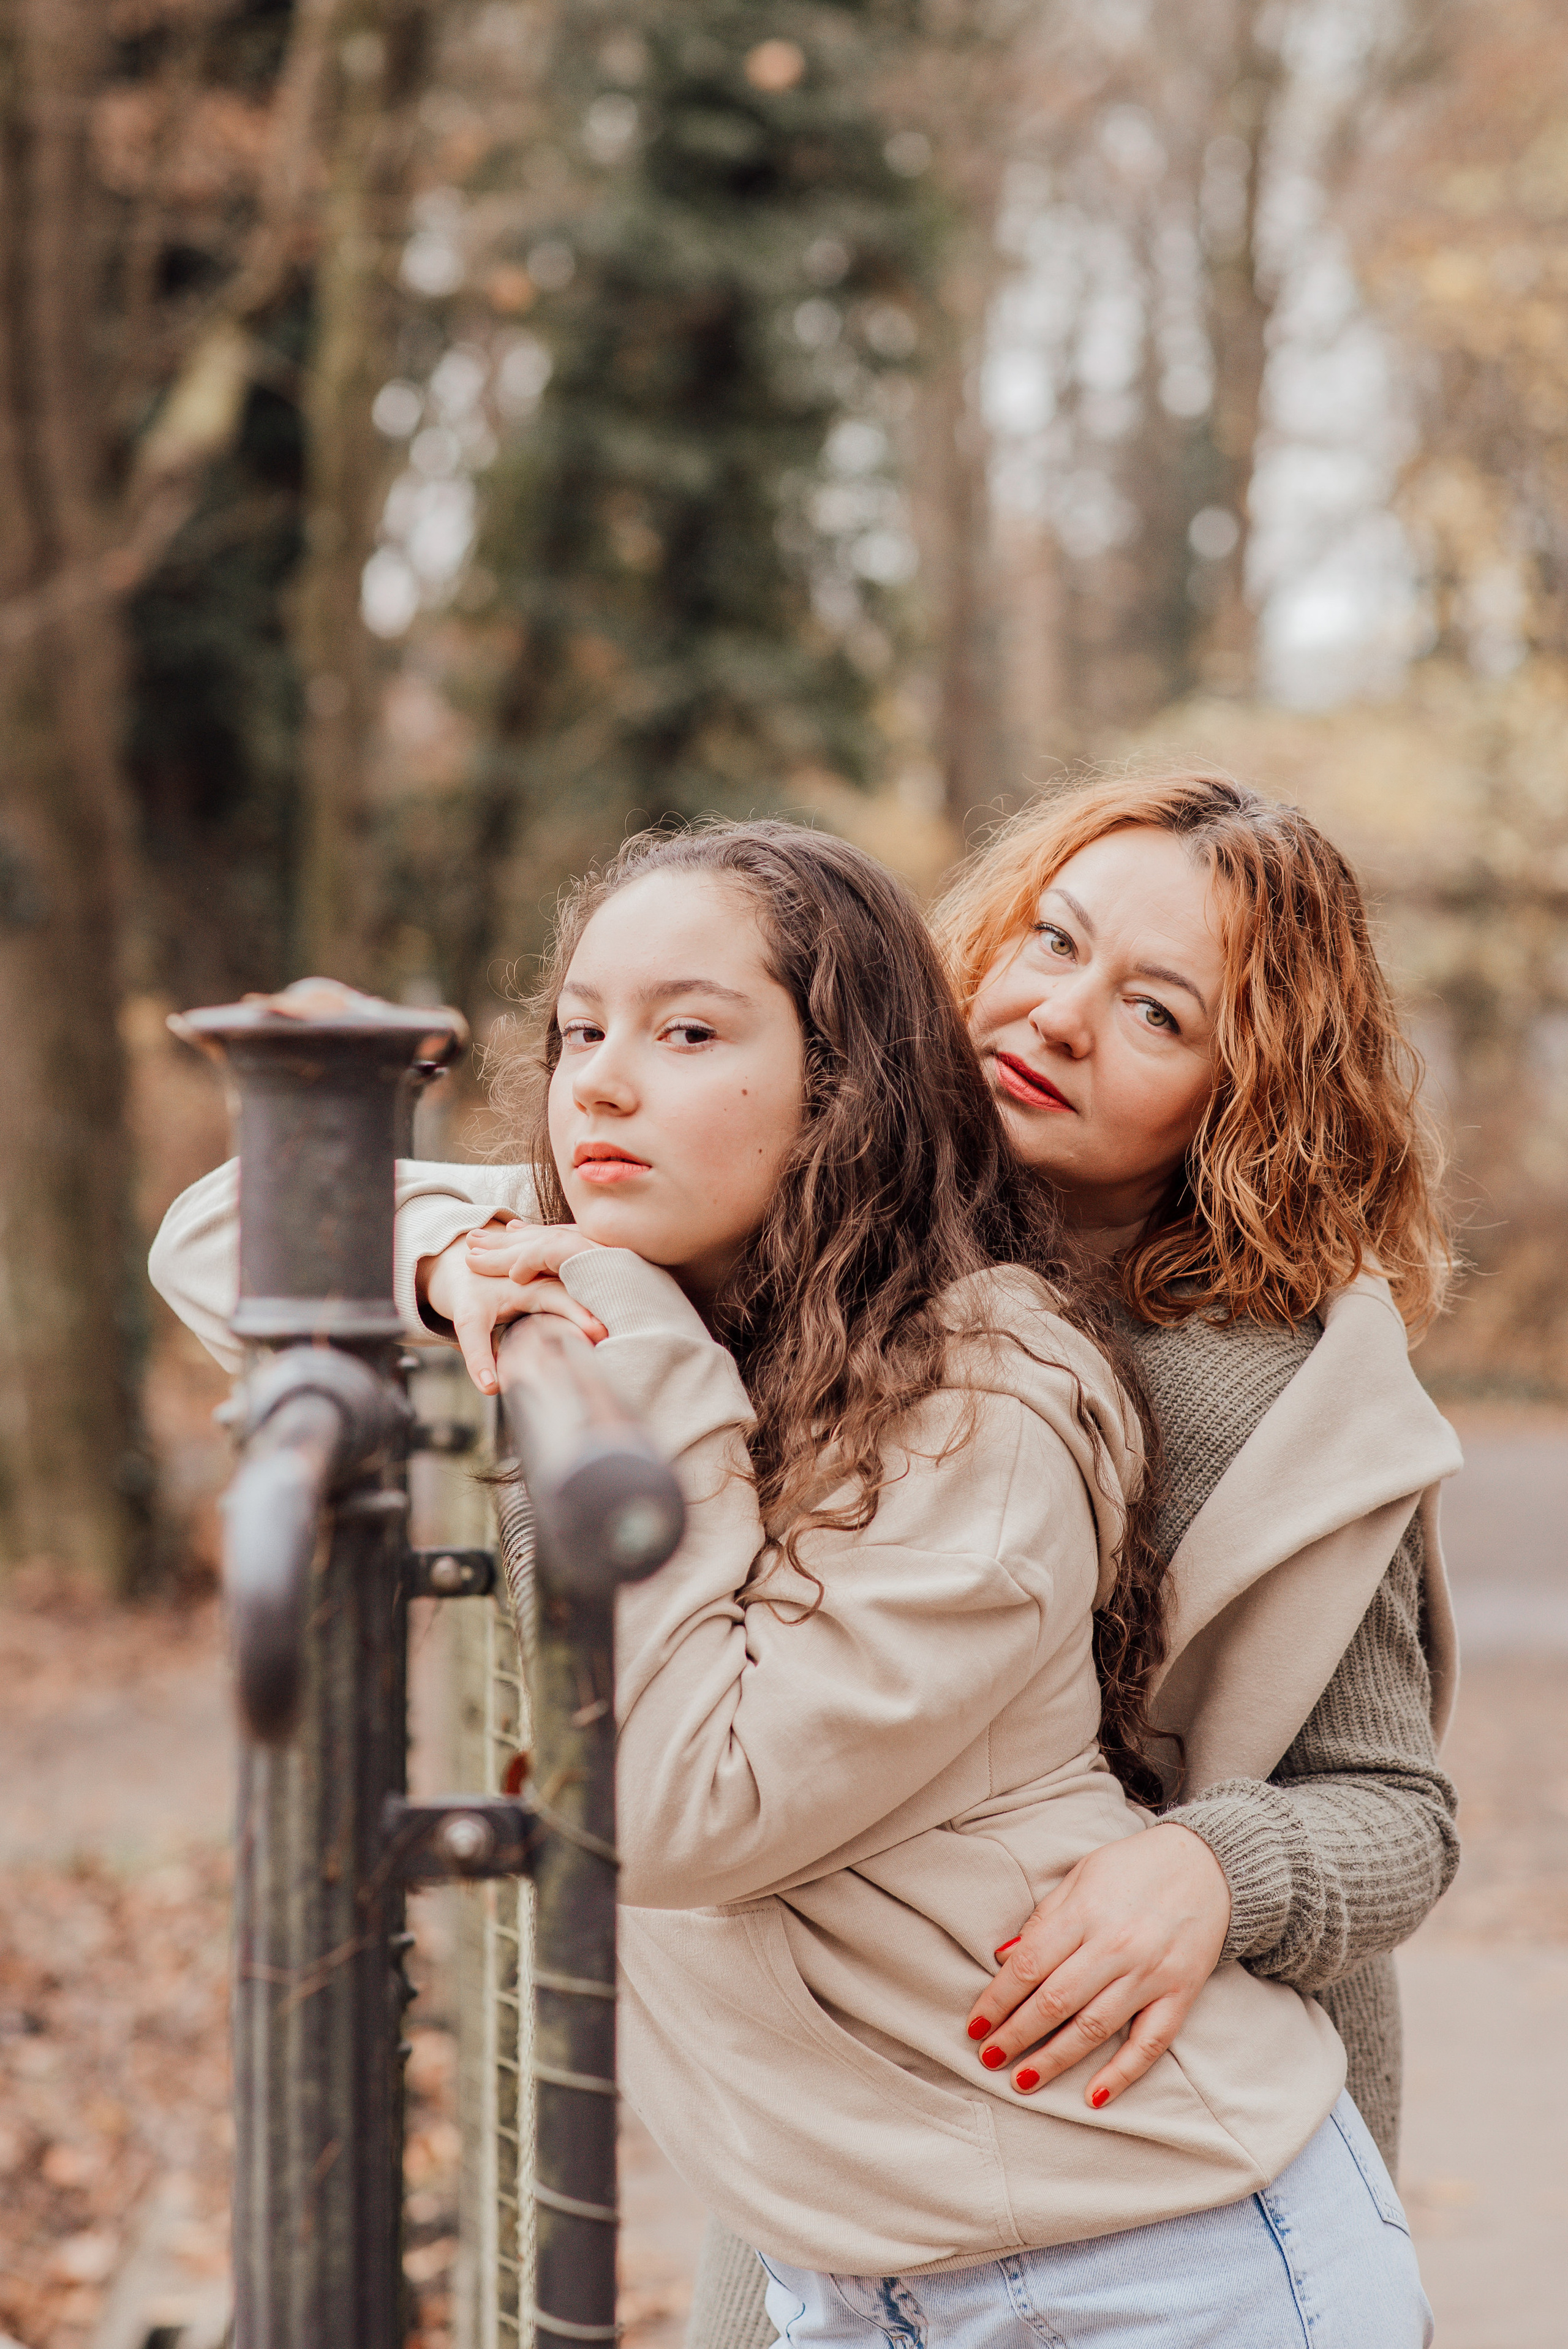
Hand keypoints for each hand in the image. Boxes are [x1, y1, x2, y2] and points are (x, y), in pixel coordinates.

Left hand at [419, 1220, 606, 1393]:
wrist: (464, 1271)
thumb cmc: (468, 1296)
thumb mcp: (467, 1322)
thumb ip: (478, 1354)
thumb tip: (491, 1388)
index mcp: (529, 1285)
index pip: (559, 1298)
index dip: (579, 1315)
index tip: (598, 1333)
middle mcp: (550, 1282)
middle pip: (582, 1295)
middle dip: (601, 1312)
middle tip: (620, 1337)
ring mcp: (558, 1288)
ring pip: (587, 1295)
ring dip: (605, 1311)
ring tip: (625, 1335)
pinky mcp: (561, 1298)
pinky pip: (584, 1301)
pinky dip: (598, 1314)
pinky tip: (618, 1335)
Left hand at [964, 1823, 1231, 2108]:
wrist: (1208, 1866)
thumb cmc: (1134, 1869)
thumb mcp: (1082, 1876)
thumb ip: (1044, 1918)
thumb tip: (1003, 1956)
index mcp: (1085, 1913)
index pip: (1029, 1965)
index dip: (997, 2000)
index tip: (974, 2026)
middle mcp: (1116, 1946)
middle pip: (1055, 2001)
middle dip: (1016, 2035)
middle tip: (988, 2059)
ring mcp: (1150, 1974)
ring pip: (1094, 2028)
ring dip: (1054, 2059)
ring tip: (1023, 2080)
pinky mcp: (1180, 1995)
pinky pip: (1149, 2043)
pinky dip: (1122, 2073)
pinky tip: (1093, 2097)